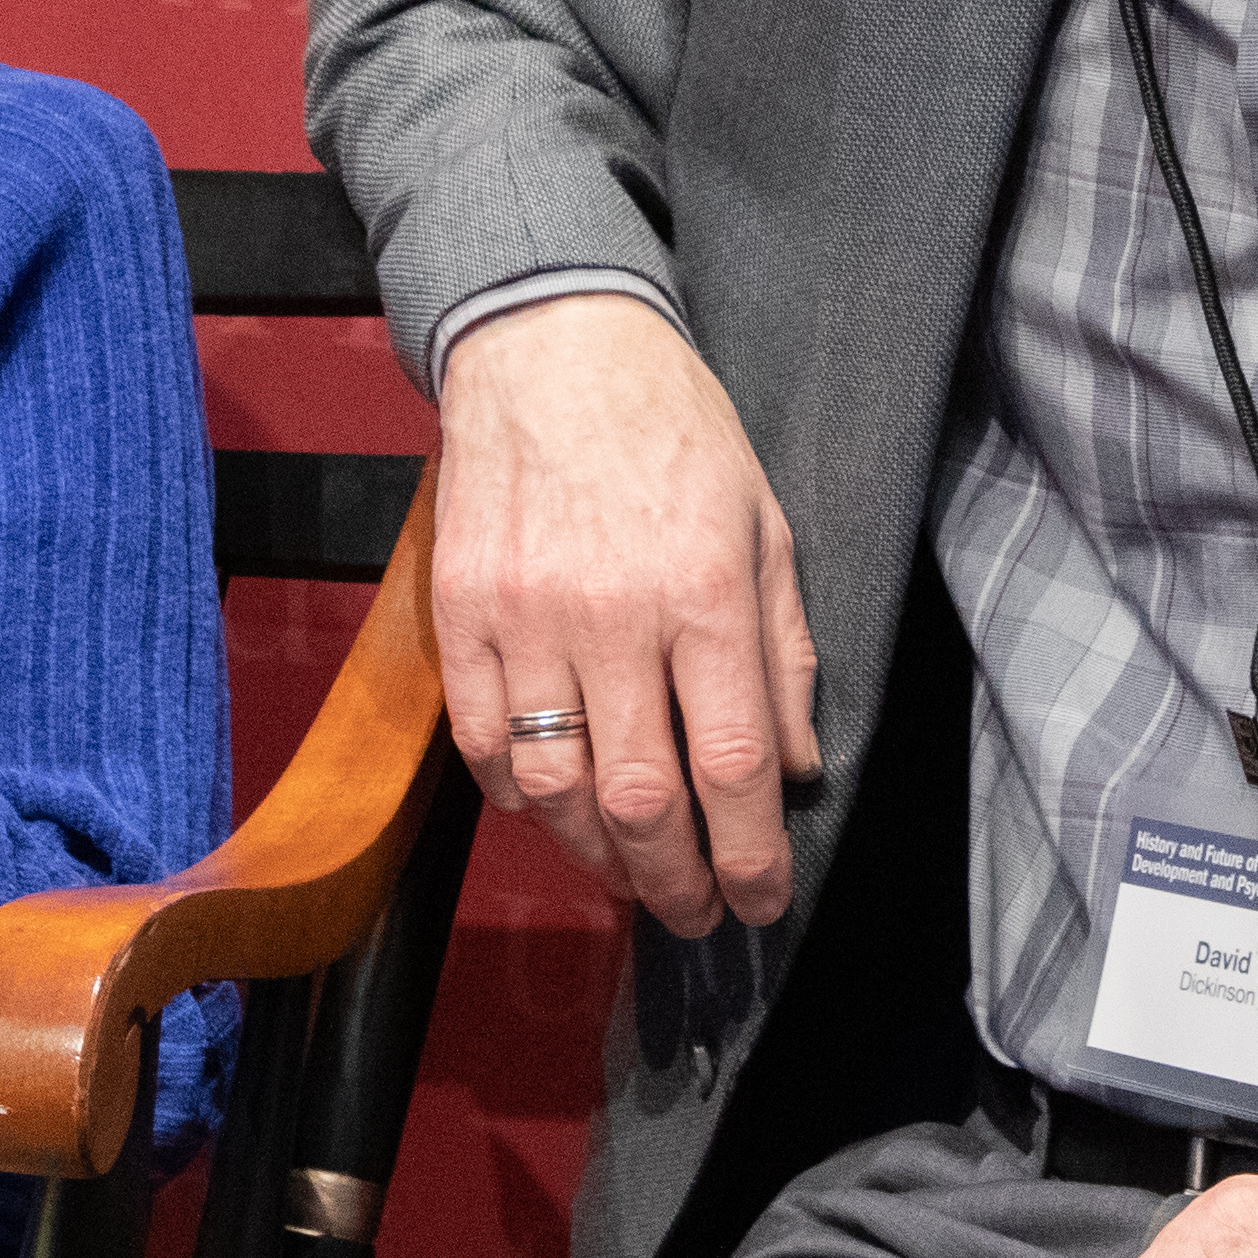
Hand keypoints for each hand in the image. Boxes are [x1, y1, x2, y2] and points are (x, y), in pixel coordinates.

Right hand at [431, 293, 818, 936]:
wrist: (550, 344)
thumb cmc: (673, 430)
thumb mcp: (766, 524)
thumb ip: (786, 654)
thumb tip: (798, 770)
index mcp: (707, 591)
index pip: (734, 767)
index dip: (751, 857)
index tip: (762, 898)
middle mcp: (613, 614)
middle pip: (641, 800)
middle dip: (676, 883)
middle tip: (698, 914)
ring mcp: (524, 617)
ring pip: (554, 789)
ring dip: (596, 858)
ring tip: (633, 877)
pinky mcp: (459, 613)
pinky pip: (482, 741)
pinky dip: (520, 794)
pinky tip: (556, 804)